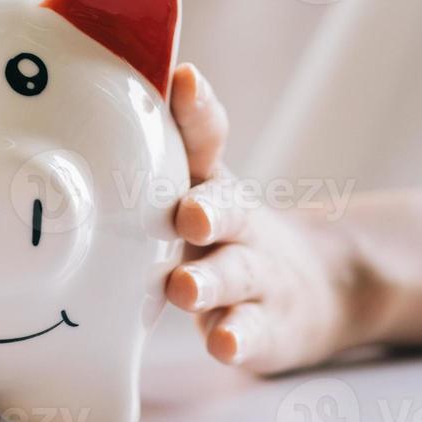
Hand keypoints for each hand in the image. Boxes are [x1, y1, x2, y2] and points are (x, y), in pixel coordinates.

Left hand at [164, 65, 365, 373]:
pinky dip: (237, 338)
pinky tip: (222, 343)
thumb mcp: (198, 185)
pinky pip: (250, 333)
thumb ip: (164, 148)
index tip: (184, 79)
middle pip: (226, 209)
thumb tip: (98, 97)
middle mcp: (236, 224)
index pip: (205, 138)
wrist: (323, 285)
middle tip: (187, 215)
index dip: (196, 110)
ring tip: (185, 288)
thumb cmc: (223, 229)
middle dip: (207, 209)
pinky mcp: (267, 326)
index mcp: (209, 182)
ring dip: (210, 281)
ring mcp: (256, 275)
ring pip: (235, 275)